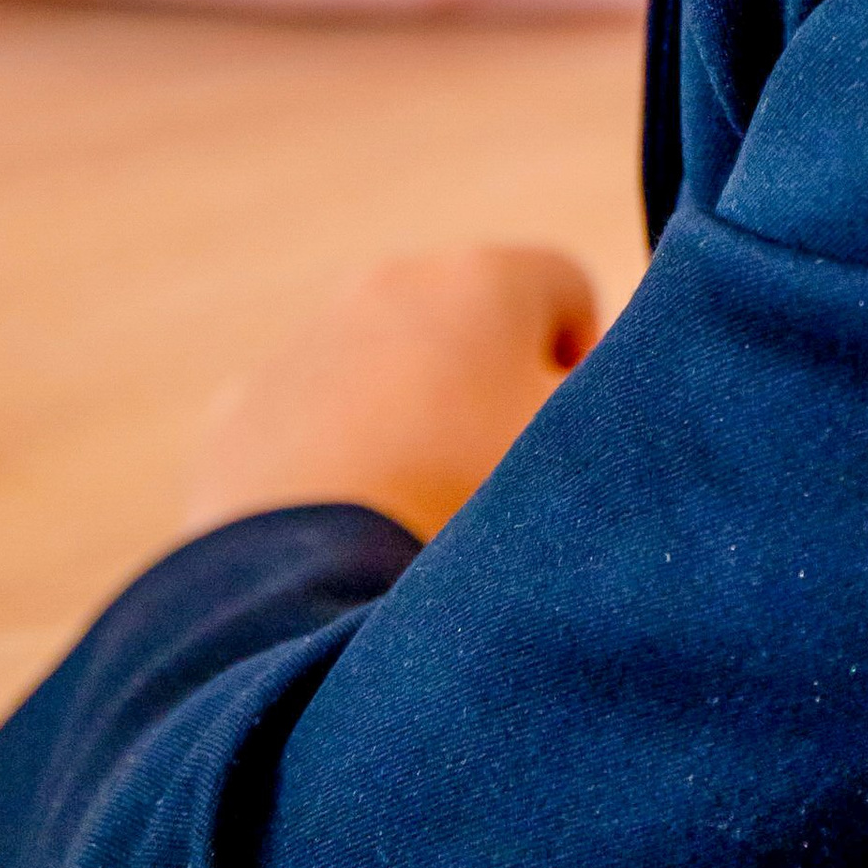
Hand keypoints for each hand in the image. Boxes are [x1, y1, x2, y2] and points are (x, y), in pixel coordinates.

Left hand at [183, 244, 600, 543]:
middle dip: (492, 391)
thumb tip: (607, 391)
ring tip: (421, 520)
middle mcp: (390, 282)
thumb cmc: (472, 508)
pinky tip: (349, 532)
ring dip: (413, 422)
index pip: (570, 290)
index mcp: (483, 276)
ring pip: (390, 371)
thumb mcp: (589, 455)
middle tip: (500, 488)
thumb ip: (625, 402)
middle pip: (474, 326)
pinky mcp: (243, 411)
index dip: (585, 369)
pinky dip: (336, 462)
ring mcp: (305, 342)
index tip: (570, 446)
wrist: (307, 590)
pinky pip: (313, 423)